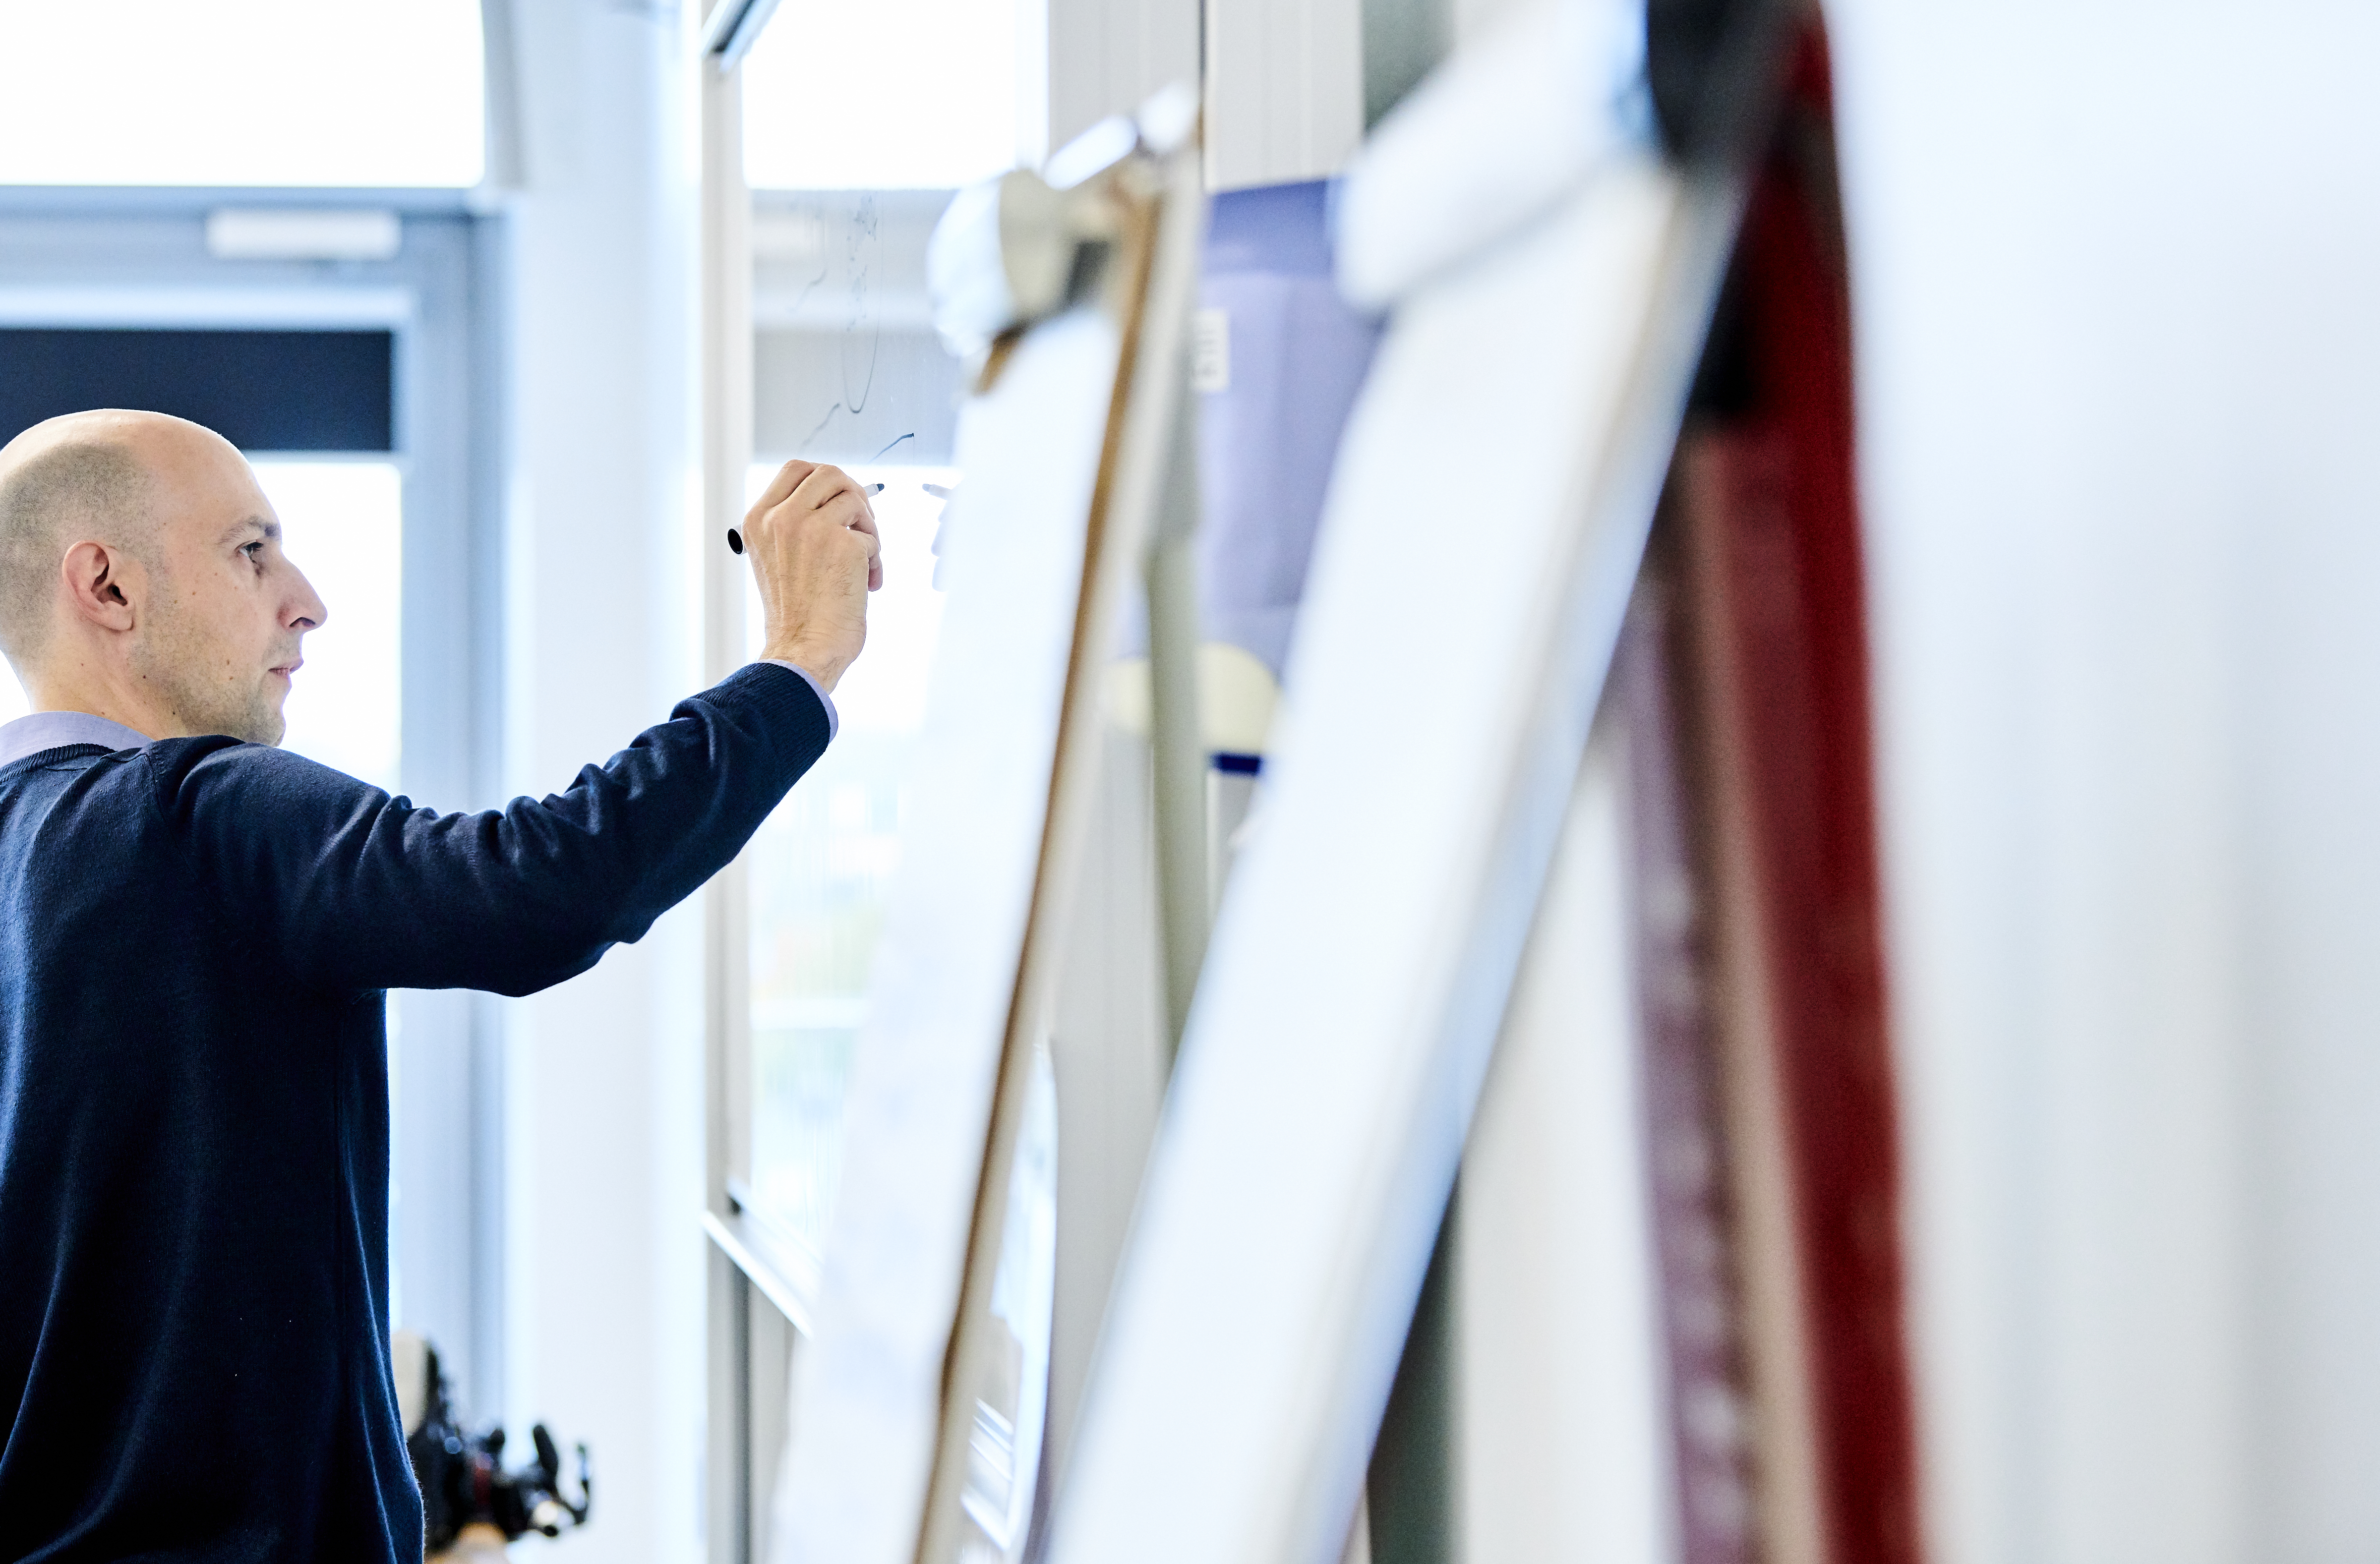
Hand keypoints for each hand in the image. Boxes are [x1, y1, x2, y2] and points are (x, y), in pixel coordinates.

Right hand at [744, 459, 880, 690]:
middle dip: (853, 495)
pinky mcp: (842, 542)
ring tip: (865, 559)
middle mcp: (781, 517)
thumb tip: (837, 499)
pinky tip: (868, 583)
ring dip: (868, 528)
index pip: (796, 469)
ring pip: (855, 498)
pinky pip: (872, 535)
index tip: (840, 502)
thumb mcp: (775, 558)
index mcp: (759, 520)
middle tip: (860, 526)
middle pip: (830, 474)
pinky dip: (876, 558)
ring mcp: (811, 526)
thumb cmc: (795, 614)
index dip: (826, 480)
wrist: (803, 649)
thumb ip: (793, 525)